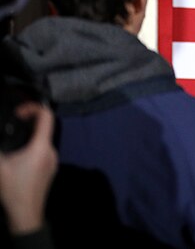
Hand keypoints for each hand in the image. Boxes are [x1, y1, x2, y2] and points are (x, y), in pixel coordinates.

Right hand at [0, 103, 56, 235]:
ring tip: (12, 141)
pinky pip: (42, 152)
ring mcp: (53, 161)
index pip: (46, 116)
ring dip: (29, 137)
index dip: (33, 108)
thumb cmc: (13, 190)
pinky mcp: (50, 170)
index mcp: (42, 147)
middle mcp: (51, 151)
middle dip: (28, 123)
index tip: (19, 113)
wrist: (26, 215)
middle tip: (12, 124)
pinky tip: (18, 157)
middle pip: (44, 128)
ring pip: (42, 141)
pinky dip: (32, 148)